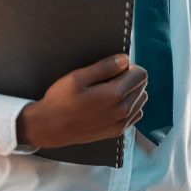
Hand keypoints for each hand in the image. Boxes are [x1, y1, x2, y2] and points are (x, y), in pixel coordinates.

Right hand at [16, 54, 147, 148]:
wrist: (48, 128)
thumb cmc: (60, 100)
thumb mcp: (78, 77)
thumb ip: (105, 67)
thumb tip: (126, 59)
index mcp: (114, 95)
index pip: (141, 74)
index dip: (129, 67)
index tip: (114, 69)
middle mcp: (123, 110)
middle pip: (142, 86)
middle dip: (130, 78)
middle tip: (109, 80)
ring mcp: (121, 123)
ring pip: (141, 100)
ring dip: (132, 92)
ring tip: (110, 92)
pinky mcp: (118, 131)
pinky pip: (136, 114)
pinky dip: (130, 106)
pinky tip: (114, 104)